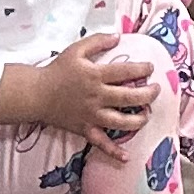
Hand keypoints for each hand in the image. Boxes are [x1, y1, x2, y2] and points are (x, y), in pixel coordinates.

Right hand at [42, 33, 158, 145]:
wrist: (36, 94)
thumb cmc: (57, 70)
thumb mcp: (76, 50)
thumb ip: (98, 41)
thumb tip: (118, 37)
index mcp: (96, 76)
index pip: (126, 71)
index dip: (142, 69)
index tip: (151, 68)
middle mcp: (97, 97)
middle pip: (130, 98)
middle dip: (148, 94)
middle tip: (156, 90)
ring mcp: (92, 115)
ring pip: (121, 122)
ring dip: (138, 120)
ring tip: (146, 115)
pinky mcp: (85, 129)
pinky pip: (101, 143)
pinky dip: (114, 152)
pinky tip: (127, 157)